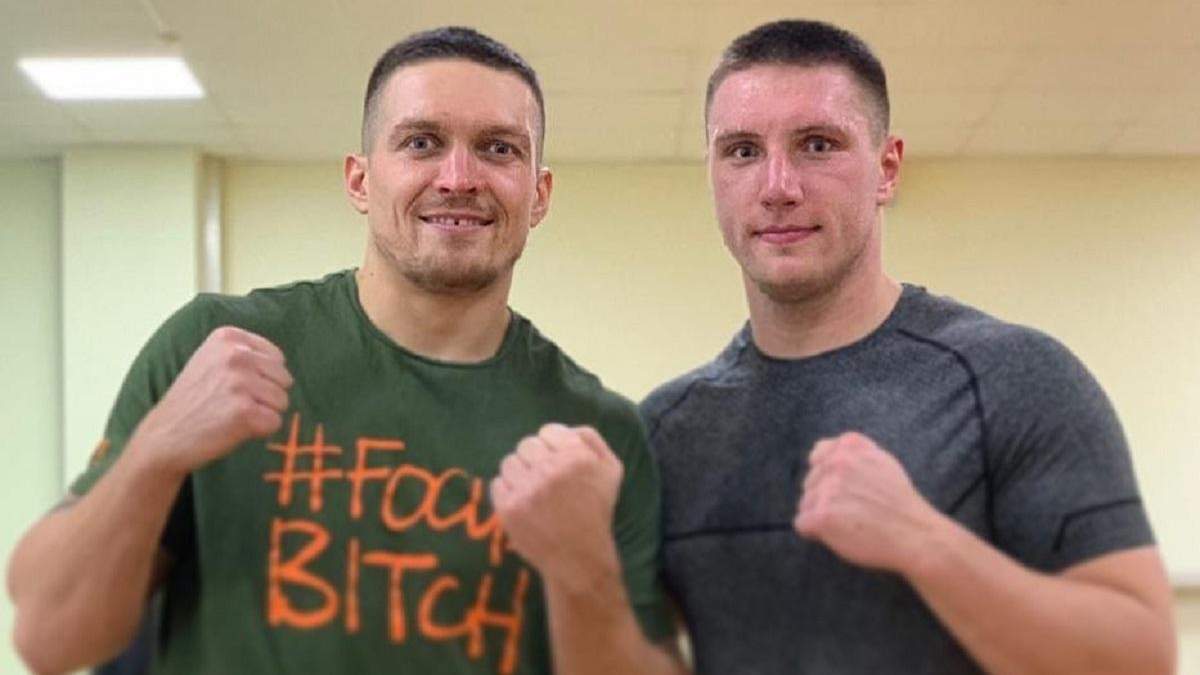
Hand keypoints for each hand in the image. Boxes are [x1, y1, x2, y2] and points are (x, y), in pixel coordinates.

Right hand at [131, 326, 292, 475]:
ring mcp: (240, 382)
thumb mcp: (211, 359)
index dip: (263, 378)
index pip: (277, 358)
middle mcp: (236, 354)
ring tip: (232, 415)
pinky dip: (259, 431)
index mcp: (228, 337)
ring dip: (263, 413)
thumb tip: (281, 365)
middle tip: (233, 405)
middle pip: (283, 379)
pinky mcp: (245, 411)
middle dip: (266, 396)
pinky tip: (233, 429)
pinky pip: (275, 422)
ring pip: (282, 401)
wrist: (163, 435)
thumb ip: (244, 354)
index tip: (235, 387)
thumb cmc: (192, 400)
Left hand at [490, 424, 623, 589]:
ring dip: (519, 473)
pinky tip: (523, 504)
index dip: (552, 445)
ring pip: (509, 462)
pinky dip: (507, 491)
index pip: (548, 431)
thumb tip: (567, 428)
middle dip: (534, 458)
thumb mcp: (611, 471)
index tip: (556, 462)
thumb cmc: (596, 512)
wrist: (579, 558)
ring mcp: (528, 489)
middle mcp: (551, 470)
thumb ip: (592, 440)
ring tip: (533, 491)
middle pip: (527, 444)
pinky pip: (498, 483)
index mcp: (577, 457)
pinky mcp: (509, 508)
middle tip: (544, 478)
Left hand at [794, 432, 942, 573]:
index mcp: (850, 446)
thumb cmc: (899, 503)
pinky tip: (840, 534)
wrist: (915, 535)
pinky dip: (816, 533)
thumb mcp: (881, 461)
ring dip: (822, 516)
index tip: (849, 491)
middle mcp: (837, 462)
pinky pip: (802, 524)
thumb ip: (852, 452)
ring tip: (851, 523)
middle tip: (855, 510)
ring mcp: (828, 488)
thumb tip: (818, 449)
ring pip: (805, 504)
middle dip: (825, 498)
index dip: (830, 478)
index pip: (818, 456)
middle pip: (810, 483)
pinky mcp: (822, 515)